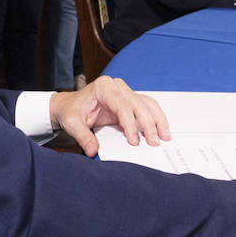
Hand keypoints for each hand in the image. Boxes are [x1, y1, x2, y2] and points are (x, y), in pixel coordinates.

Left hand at [49, 75, 169, 156]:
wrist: (70, 106)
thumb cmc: (72, 111)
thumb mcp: (72, 123)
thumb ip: (82, 136)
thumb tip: (93, 150)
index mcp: (103, 87)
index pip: (122, 105)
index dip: (130, 123)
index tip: (134, 140)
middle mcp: (117, 86)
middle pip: (138, 104)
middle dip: (148, 124)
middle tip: (154, 142)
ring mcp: (125, 92)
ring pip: (147, 104)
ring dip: (157, 120)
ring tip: (165, 137)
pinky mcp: (130, 100)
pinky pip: (147, 107)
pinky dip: (156, 118)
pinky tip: (162, 130)